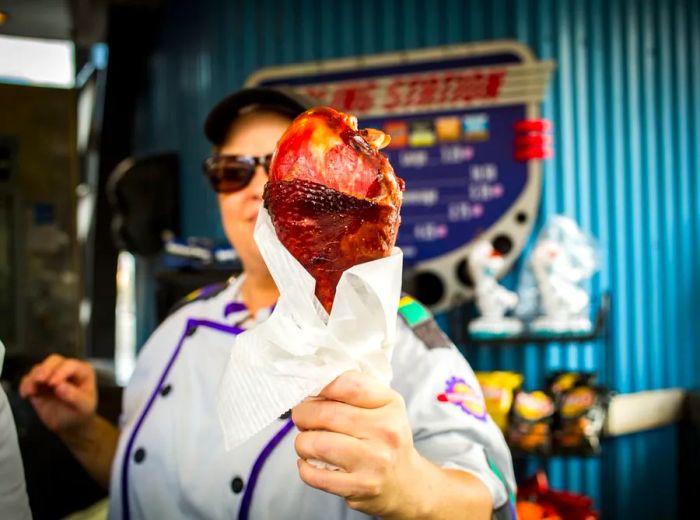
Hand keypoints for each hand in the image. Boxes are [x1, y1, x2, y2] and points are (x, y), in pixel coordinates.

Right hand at [19, 354, 97, 433]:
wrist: (70, 424)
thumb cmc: (81, 413)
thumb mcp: (83, 407)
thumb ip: (74, 396)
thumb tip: (59, 387)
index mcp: (82, 371)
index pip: (70, 364)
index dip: (60, 372)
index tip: (53, 384)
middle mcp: (66, 369)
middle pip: (53, 360)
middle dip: (45, 369)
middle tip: (39, 380)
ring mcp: (51, 375)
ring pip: (39, 368)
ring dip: (33, 378)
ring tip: (31, 391)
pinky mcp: (38, 384)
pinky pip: (29, 379)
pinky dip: (25, 384)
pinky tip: (26, 394)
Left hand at [292, 371, 427, 518]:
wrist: (405, 483)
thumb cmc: (385, 438)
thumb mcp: (382, 406)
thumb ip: (352, 391)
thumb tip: (311, 388)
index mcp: (390, 404)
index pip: (349, 385)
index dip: (322, 386)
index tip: (312, 393)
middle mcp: (386, 431)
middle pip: (327, 413)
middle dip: (303, 414)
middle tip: (301, 417)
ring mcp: (374, 460)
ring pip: (316, 443)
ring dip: (302, 442)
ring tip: (307, 442)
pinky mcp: (360, 487)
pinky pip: (314, 475)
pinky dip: (304, 467)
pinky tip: (311, 463)